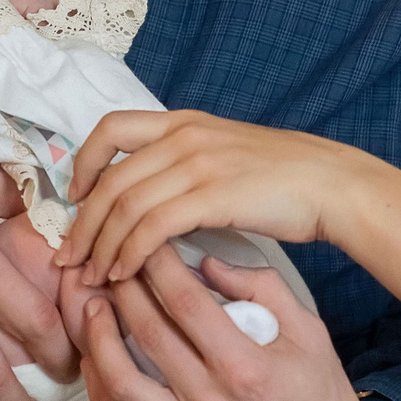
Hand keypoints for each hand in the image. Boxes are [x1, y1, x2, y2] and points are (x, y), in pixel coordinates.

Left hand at [57, 109, 371, 279]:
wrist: (332, 183)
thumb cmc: (286, 179)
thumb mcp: (227, 155)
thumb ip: (186, 167)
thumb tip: (152, 204)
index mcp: (184, 123)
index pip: (110, 128)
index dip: (83, 163)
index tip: (76, 199)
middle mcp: (184, 136)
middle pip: (110, 179)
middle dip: (82, 224)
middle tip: (68, 259)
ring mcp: (198, 162)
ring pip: (125, 205)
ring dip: (101, 246)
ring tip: (92, 277)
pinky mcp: (213, 194)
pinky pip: (152, 225)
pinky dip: (130, 253)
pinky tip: (125, 275)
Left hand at [71, 246, 397, 400]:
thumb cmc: (322, 396)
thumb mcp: (309, 330)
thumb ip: (261, 288)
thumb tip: (207, 262)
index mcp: (247, 366)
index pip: (185, 302)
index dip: (157, 266)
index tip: (146, 246)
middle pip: (148, 335)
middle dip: (123, 290)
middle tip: (112, 265)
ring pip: (120, 385)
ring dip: (98, 341)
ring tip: (93, 309)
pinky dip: (101, 393)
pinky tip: (96, 364)